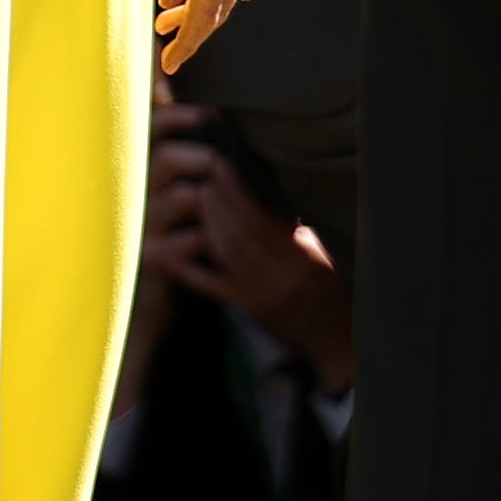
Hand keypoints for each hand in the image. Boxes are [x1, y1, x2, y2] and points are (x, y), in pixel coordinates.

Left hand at [146, 102, 351, 389]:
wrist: (336, 335)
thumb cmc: (330, 286)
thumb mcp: (320, 251)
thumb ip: (293, 226)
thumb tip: (261, 190)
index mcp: (304, 255)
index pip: (263, 216)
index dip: (239, 189)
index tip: (223, 165)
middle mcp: (282, 273)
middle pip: (240, 230)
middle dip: (218, 199)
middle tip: (202, 174)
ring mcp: (261, 292)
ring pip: (225, 251)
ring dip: (205, 221)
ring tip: (193, 196)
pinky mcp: (247, 308)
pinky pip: (210, 284)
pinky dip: (185, 267)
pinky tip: (164, 251)